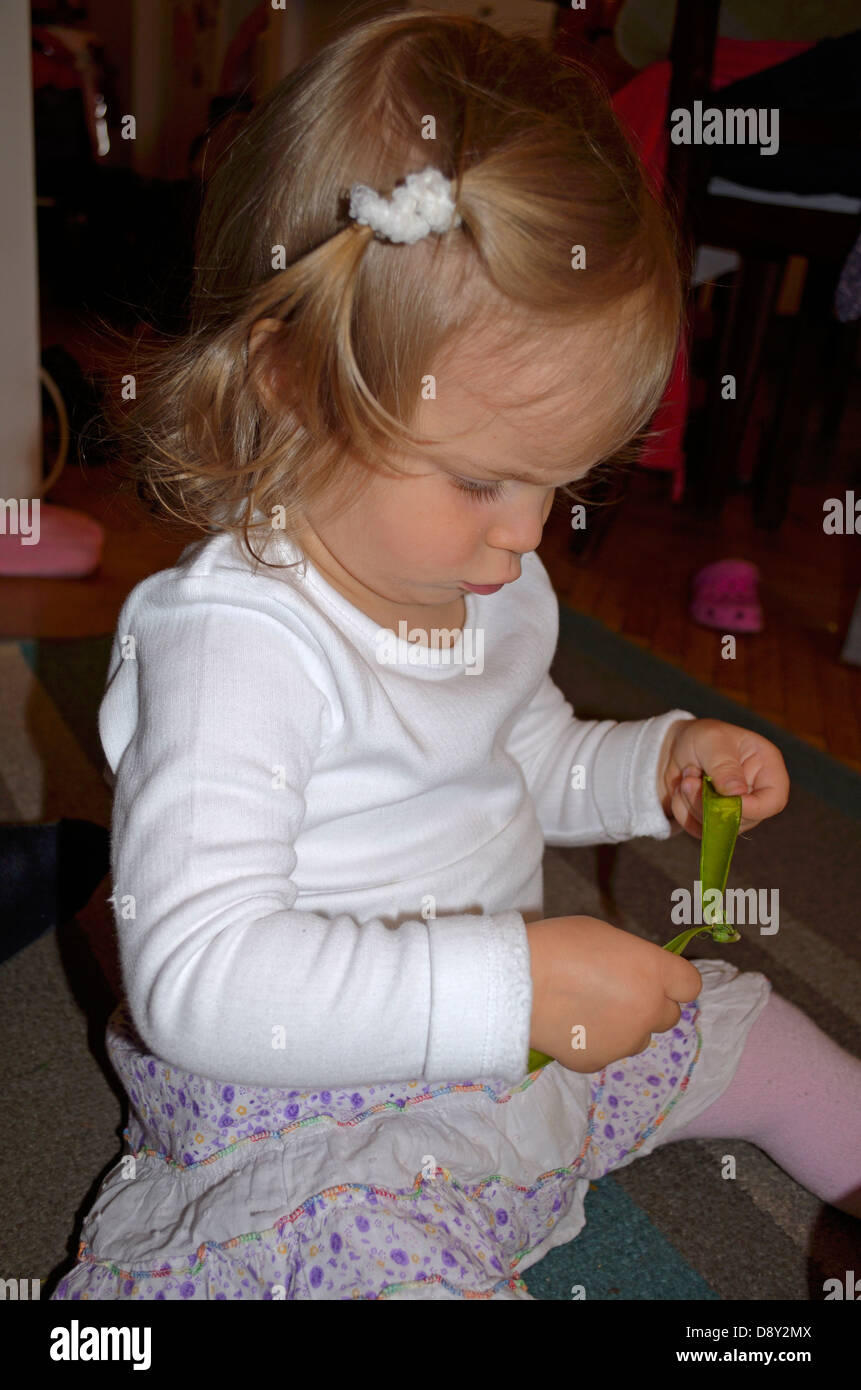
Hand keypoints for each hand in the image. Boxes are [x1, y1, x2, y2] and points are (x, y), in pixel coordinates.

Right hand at [527, 916, 702, 1072]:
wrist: (513, 982)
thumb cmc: (557, 945)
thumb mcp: (605, 936)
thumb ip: (633, 960)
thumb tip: (639, 977)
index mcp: (652, 972)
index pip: (690, 985)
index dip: (674, 981)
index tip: (655, 978)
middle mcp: (647, 1011)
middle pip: (669, 1016)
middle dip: (650, 1005)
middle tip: (617, 992)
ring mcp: (624, 1041)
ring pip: (639, 1038)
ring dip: (625, 1026)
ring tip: (588, 1009)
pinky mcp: (598, 1062)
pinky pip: (608, 1052)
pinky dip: (596, 1041)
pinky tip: (570, 1024)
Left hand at [657, 718, 788, 837]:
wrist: (676, 746)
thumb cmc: (703, 737)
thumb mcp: (712, 741)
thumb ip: (724, 766)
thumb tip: (737, 792)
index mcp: (767, 767)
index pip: (774, 800)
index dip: (751, 808)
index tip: (722, 799)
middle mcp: (756, 793)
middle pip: (744, 819)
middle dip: (709, 803)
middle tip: (688, 779)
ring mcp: (737, 810)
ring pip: (719, 828)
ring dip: (692, 805)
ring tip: (686, 777)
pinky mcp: (717, 821)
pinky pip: (700, 831)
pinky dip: (684, 812)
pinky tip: (682, 790)